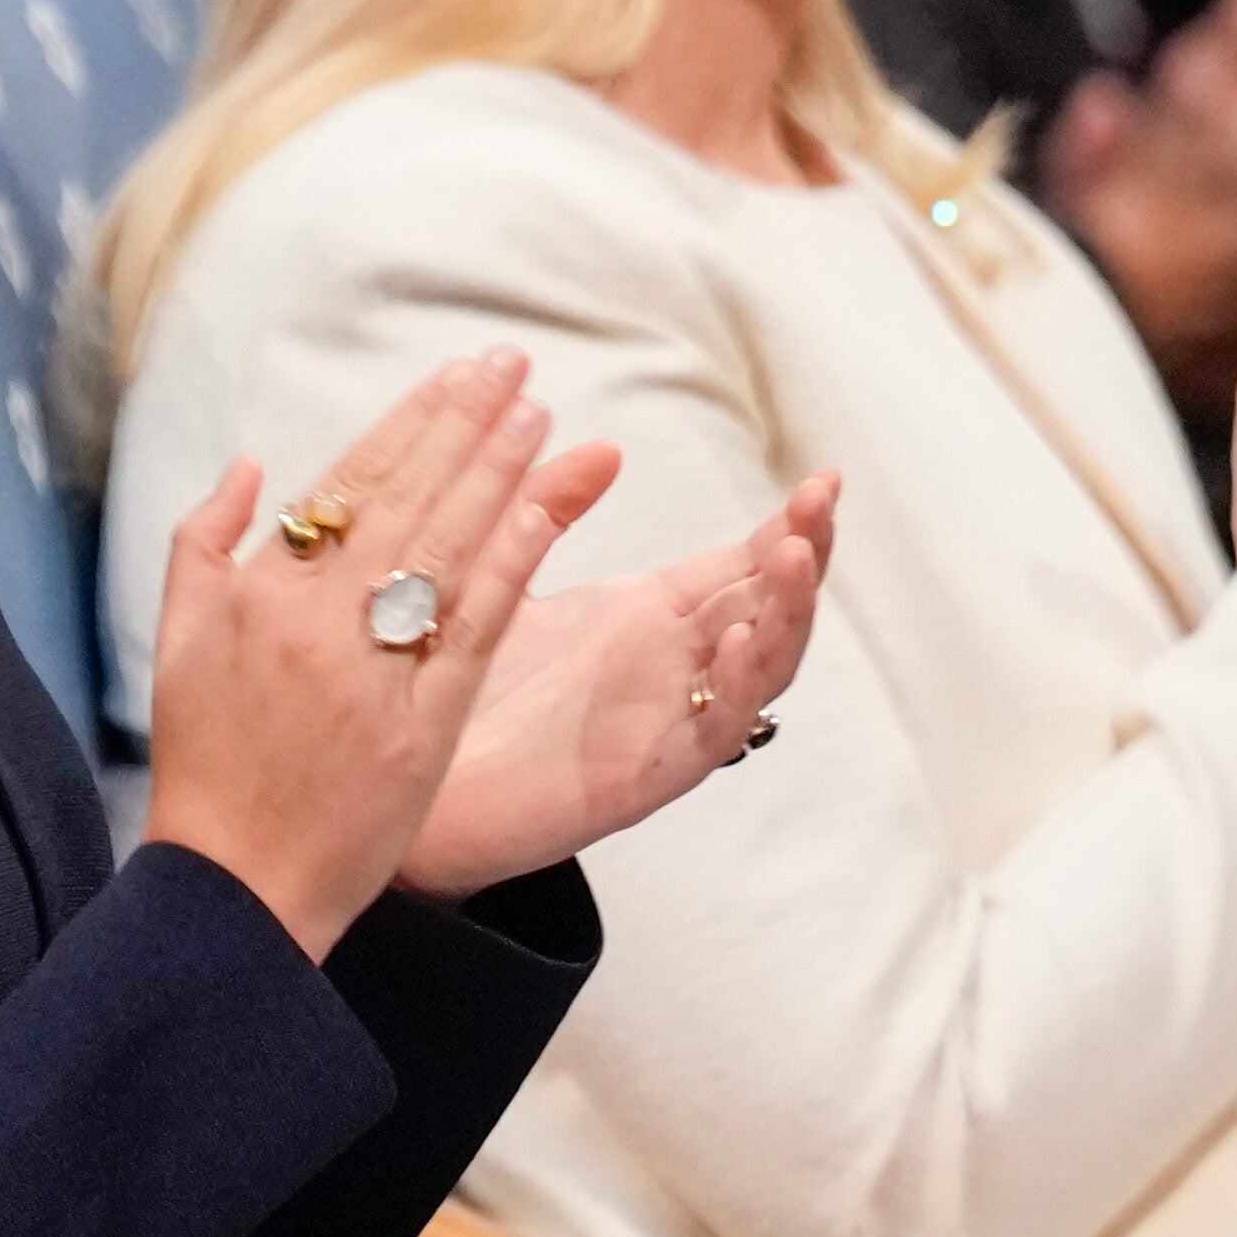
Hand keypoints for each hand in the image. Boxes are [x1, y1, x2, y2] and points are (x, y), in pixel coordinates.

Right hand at [140, 355, 607, 955]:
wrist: (235, 883)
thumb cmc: (206, 762)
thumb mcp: (179, 641)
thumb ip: (203, 543)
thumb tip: (251, 467)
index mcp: (258, 592)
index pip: (347, 483)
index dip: (409, 423)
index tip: (455, 377)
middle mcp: (314, 620)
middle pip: (406, 499)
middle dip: (464, 424)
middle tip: (512, 368)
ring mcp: (370, 671)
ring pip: (446, 548)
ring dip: (498, 473)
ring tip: (537, 416)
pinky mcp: (421, 726)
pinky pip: (475, 626)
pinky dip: (510, 561)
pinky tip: (544, 510)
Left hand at [399, 476, 837, 893]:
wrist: (415, 790)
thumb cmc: (462, 689)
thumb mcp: (505, 576)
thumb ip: (546, 509)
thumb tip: (600, 447)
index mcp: (651, 615)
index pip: (745, 563)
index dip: (788, 523)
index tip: (822, 478)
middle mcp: (672, 663)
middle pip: (770, 605)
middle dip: (803, 551)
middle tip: (819, 500)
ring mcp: (668, 717)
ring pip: (761, 666)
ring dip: (786, 612)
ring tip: (792, 555)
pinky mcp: (647, 774)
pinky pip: (712, 733)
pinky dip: (735, 690)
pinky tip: (734, 644)